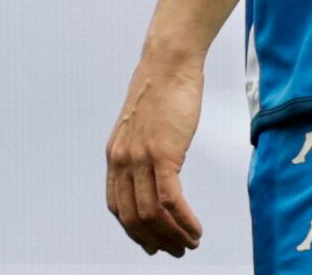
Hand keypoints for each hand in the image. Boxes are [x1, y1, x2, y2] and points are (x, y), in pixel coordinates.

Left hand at [104, 51, 204, 253]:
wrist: (169, 60)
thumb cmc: (163, 87)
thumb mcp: (143, 124)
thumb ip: (143, 148)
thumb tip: (155, 168)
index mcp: (115, 155)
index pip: (118, 207)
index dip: (134, 231)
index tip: (152, 243)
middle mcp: (122, 160)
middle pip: (133, 217)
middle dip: (155, 240)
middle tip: (176, 250)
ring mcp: (140, 158)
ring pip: (152, 214)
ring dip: (173, 235)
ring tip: (191, 242)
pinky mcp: (162, 153)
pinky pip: (170, 201)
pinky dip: (183, 221)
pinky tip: (195, 228)